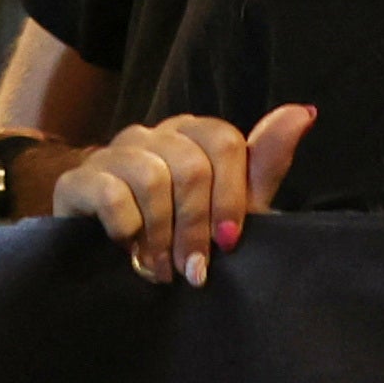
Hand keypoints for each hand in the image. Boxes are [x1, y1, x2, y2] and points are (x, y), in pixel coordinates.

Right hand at [49, 103, 309, 284]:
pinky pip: (110, 192)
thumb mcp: (231, 211)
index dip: (231, 197)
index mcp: (193, 135)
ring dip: (162, 235)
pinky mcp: (78, 179)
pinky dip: (127, 229)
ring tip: (161, 270)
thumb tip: (305, 111)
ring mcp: (113, 152)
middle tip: (194, 270)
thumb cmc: (182, 234)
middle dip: (196, 226)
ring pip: (152, 176)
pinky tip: (128, 251)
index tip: (229, 244)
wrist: (110, 261)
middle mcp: (153, 134)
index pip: (225, 142)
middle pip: (191, 164)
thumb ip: (263, 165)